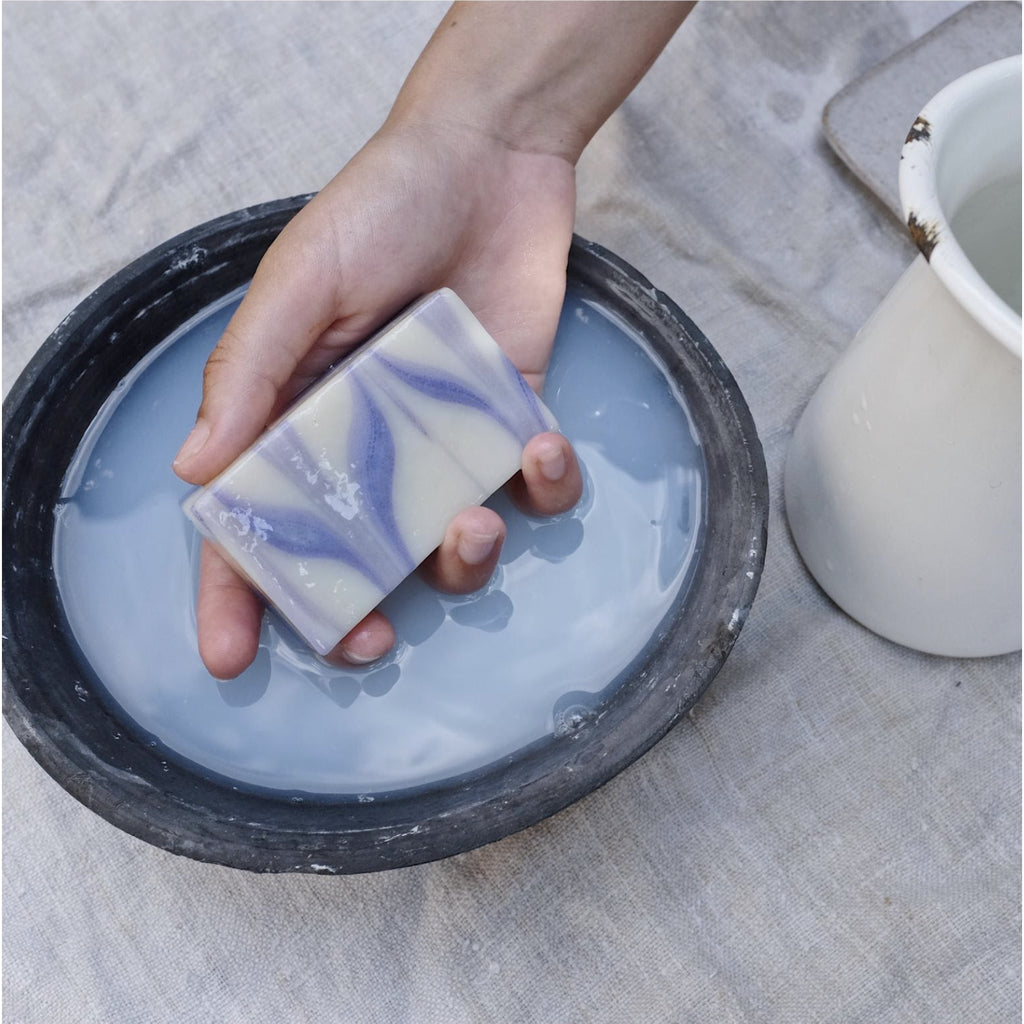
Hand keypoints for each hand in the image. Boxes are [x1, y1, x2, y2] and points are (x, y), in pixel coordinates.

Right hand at [173, 122, 581, 677]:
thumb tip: (196, 470)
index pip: (254, 517)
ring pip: (449, 540)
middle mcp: (371, 439)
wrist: (491, 157)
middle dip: (357, 610)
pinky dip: (546, 484)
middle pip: (352, 556)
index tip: (228, 656)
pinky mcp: (513, 418)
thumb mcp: (301, 282)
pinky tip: (540, 446)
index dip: (237, 590)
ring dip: (463, 557)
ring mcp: (446, 437)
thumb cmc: (380, 207)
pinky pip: (535, 485)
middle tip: (371, 637)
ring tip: (471, 520)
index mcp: (299, 412)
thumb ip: (251, 373)